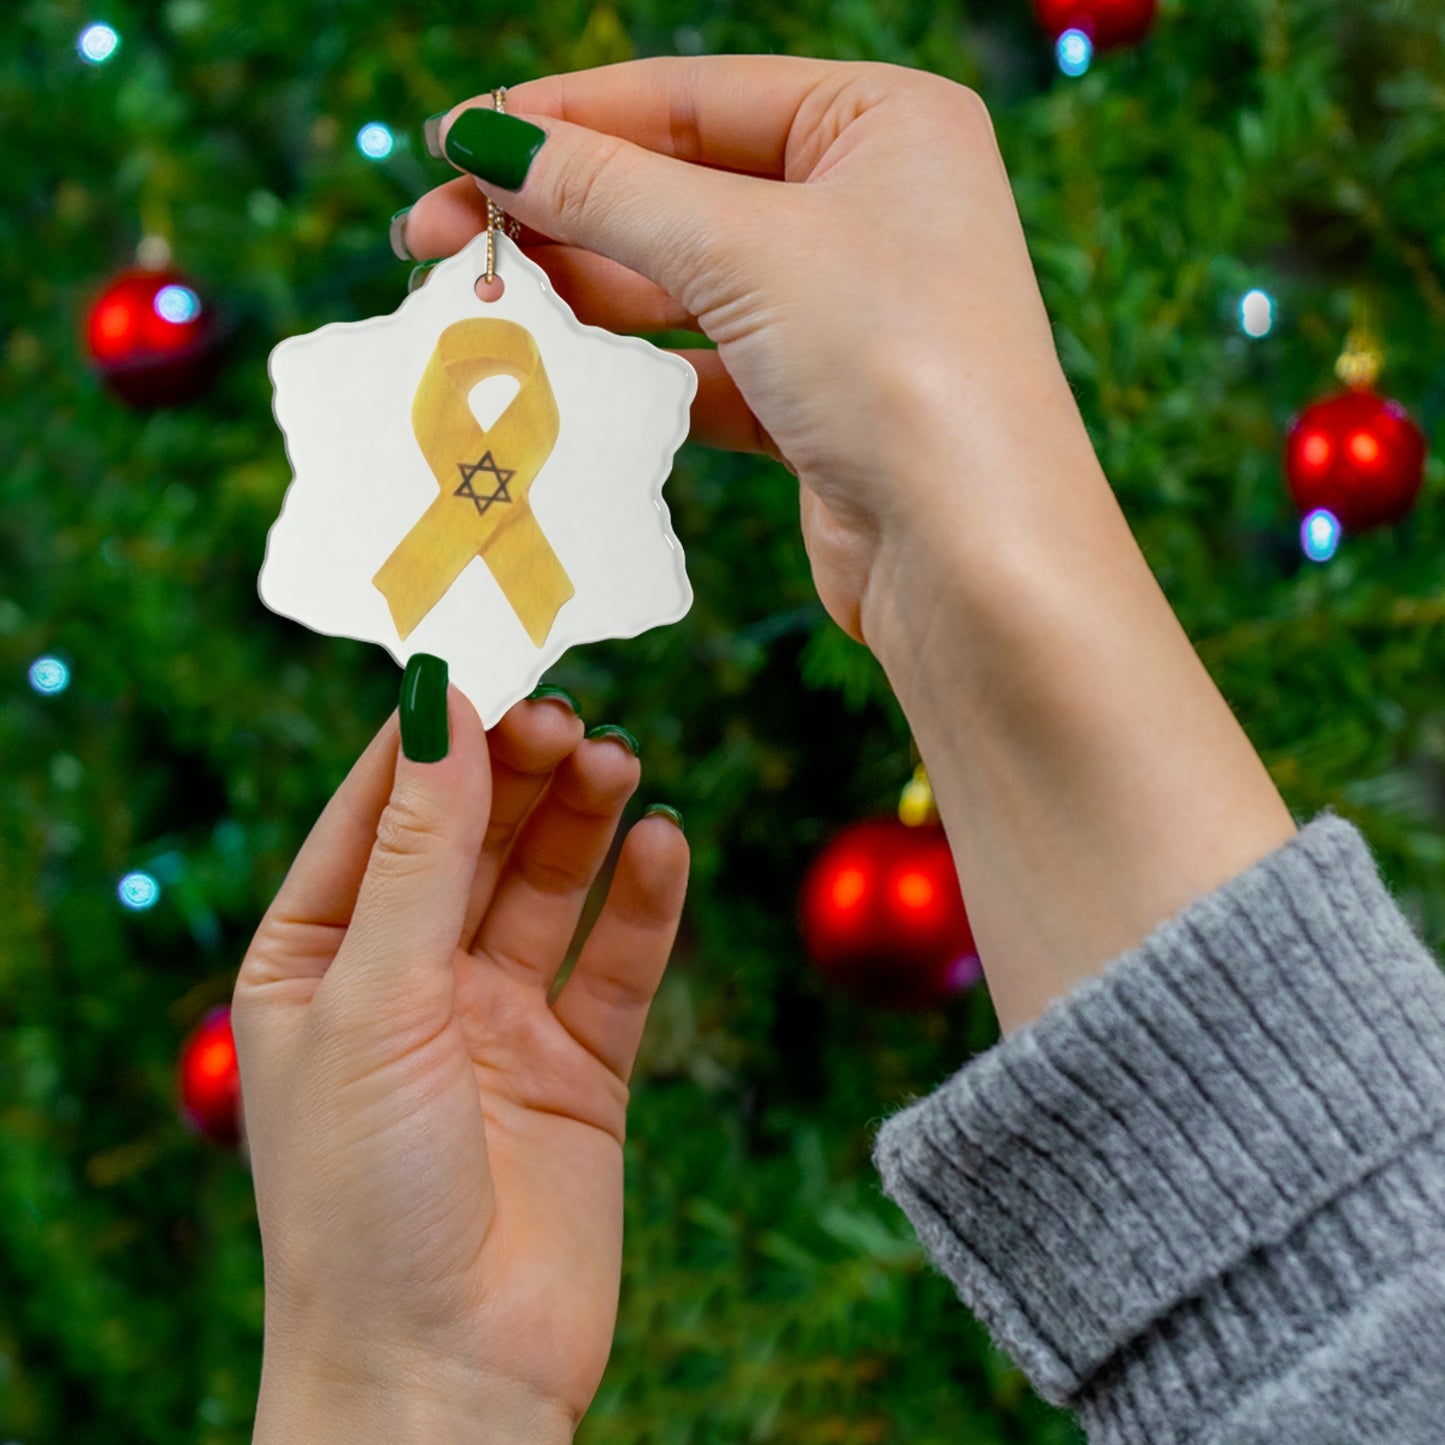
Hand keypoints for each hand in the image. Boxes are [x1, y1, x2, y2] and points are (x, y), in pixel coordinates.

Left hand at [233, 687, 687, 1440]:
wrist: (445, 1378)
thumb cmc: (362, 1198)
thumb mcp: (375, 999)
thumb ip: (419, 851)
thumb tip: (440, 704)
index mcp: (319, 959)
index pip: (377, 811)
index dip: (432, 734)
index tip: (489, 655)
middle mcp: (408, 980)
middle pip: (473, 837)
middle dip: (518, 770)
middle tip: (570, 714)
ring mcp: (497, 1022)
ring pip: (548, 886)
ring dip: (583, 819)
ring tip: (619, 760)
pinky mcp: (580, 1067)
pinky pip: (617, 962)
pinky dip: (643, 901)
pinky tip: (664, 844)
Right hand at [402, 57, 1094, 644]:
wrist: (973, 558)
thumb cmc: (894, 365)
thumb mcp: (743, 249)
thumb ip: (608, 190)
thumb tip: (485, 141)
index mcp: (883, 121)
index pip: (691, 97)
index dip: (563, 117)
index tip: (452, 141)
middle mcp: (871, 204)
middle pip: (678, 188)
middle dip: (556, 211)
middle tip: (432, 237)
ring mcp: (846, 308)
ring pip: (685, 281)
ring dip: (582, 291)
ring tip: (475, 302)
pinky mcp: (820, 402)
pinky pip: (705, 363)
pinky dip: (634, 369)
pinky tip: (558, 371)